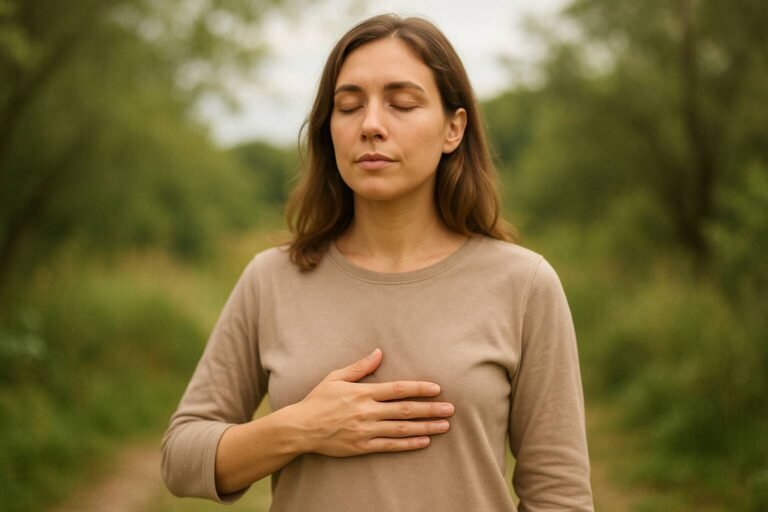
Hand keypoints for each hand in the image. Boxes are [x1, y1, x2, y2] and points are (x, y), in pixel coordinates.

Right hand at [291, 348, 453, 456]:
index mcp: (363, 393)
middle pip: (405, 410)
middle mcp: (367, 411)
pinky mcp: (362, 447)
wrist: (301, 428)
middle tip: (450, 409)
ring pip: (402, 429)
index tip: (437, 389)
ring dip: (425, 427)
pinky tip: (424, 441)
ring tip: (444, 426)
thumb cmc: (318, 400)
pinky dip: (408, 444)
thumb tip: (378, 352)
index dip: (419, 388)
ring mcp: (366, 430)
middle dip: (430, 409)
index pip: (397, 389)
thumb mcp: (336, 377)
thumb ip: (360, 367)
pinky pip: (390, 446)